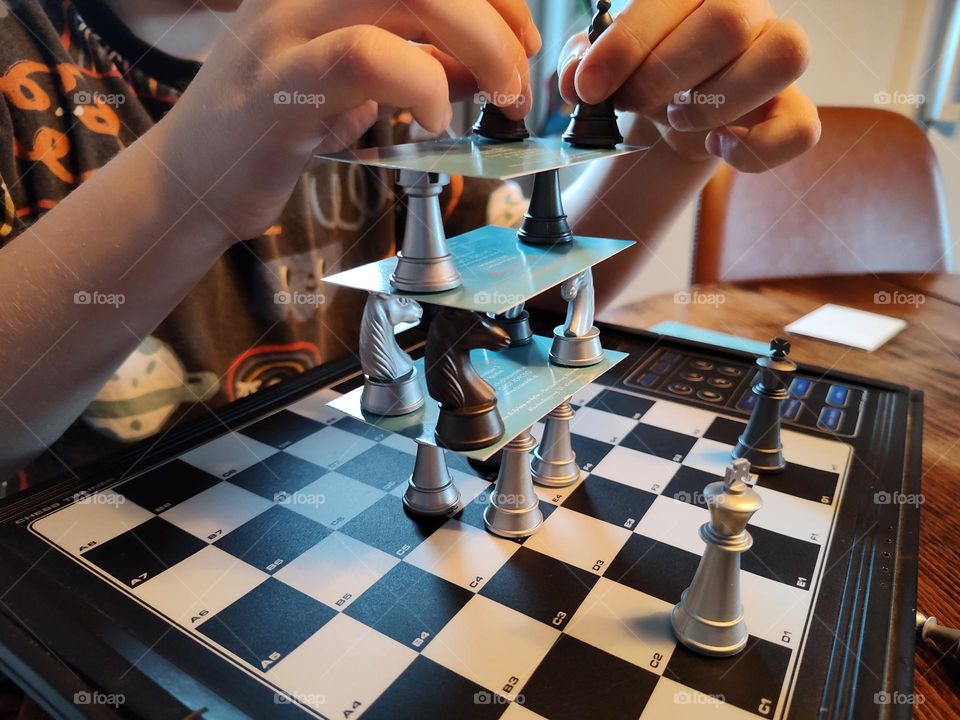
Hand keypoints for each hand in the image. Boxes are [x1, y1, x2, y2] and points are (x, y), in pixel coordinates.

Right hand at [155, 0, 539, 241]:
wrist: (191, 180)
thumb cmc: (274, 127)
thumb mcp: (355, 80)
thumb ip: (418, 59)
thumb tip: (491, 59)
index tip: (521, 33)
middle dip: (497, 11)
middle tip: (518, 71)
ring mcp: (286, 27)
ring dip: (479, 43)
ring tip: (497, 97)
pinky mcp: (279, 85)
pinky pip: (365, 56)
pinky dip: (422, 83)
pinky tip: (434, 119)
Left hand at [558, 0, 818, 171]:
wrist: (671, 112)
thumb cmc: (638, 74)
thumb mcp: (599, 66)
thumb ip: (582, 64)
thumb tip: (578, 80)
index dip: (625, 45)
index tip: (590, 88)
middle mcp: (748, 8)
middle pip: (729, 23)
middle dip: (665, 75)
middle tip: (630, 102)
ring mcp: (779, 55)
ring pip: (784, 58)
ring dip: (715, 102)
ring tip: (675, 118)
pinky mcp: (794, 108)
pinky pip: (802, 128)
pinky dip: (754, 149)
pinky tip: (717, 145)